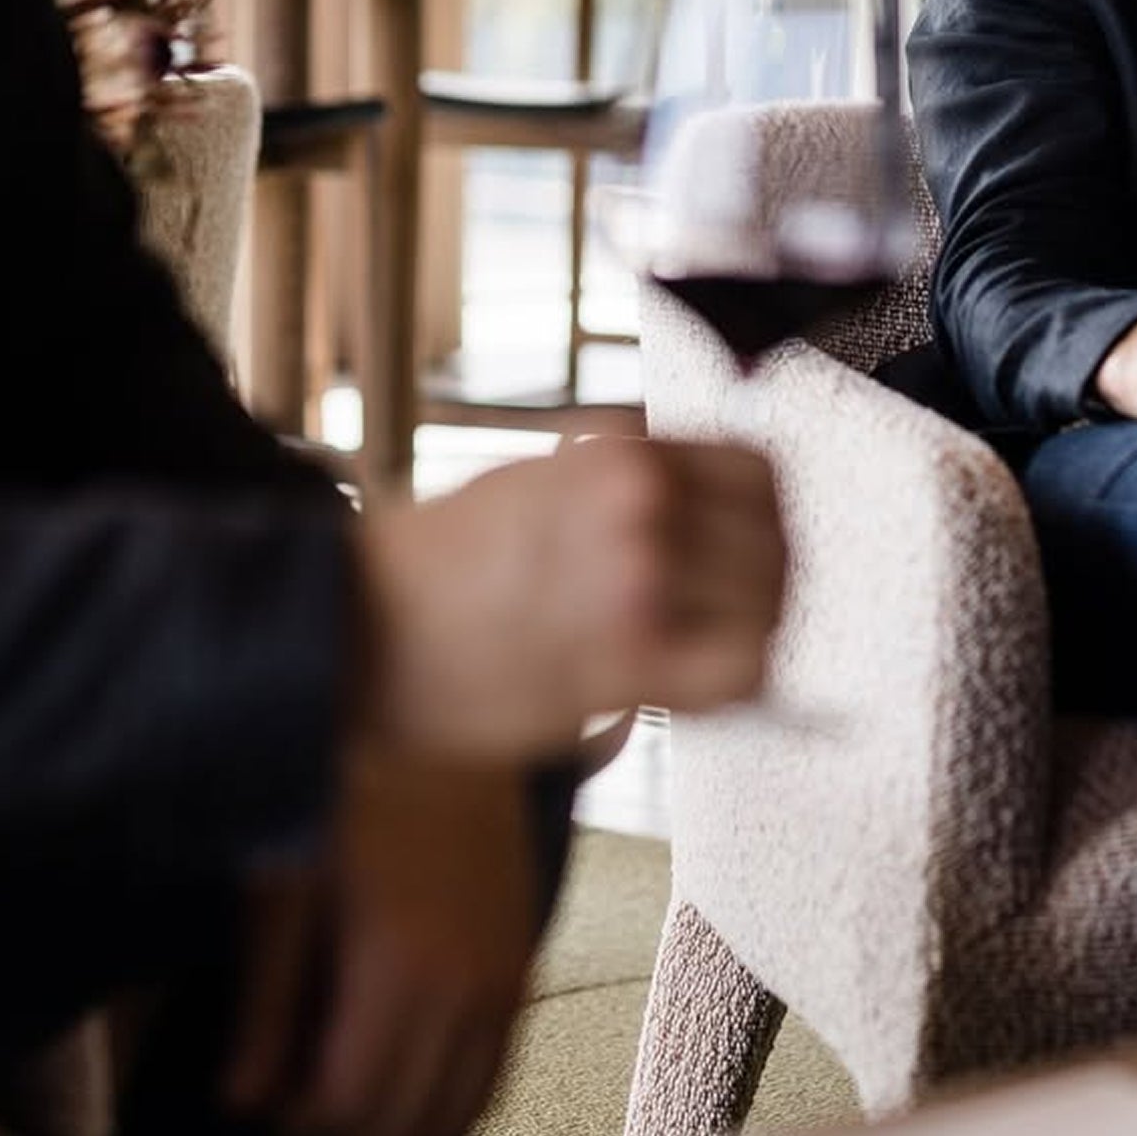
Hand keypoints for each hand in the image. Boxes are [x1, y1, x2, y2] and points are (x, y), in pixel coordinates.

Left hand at [225, 756, 534, 1135]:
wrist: (442, 708)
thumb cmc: (351, 783)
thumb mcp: (288, 882)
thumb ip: (268, 999)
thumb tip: (243, 1102)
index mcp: (400, 965)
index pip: (347, 1106)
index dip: (298, 1123)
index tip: (266, 1106)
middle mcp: (466, 984)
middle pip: (406, 1122)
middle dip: (348, 1133)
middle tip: (302, 1108)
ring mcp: (505, 972)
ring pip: (461, 1108)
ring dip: (404, 1126)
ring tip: (351, 1111)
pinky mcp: (523, 953)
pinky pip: (498, 1067)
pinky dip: (456, 1100)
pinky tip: (412, 1092)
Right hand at [359, 437, 786, 758]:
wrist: (361, 623)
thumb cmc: (446, 560)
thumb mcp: (548, 480)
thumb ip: (636, 489)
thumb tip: (725, 525)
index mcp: (623, 450)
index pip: (761, 469)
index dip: (773, 513)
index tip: (763, 543)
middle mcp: (640, 500)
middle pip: (775, 542)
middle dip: (772, 582)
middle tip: (749, 614)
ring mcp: (637, 576)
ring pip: (768, 607)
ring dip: (754, 632)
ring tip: (717, 652)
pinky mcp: (624, 659)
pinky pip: (738, 670)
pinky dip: (738, 679)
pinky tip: (698, 686)